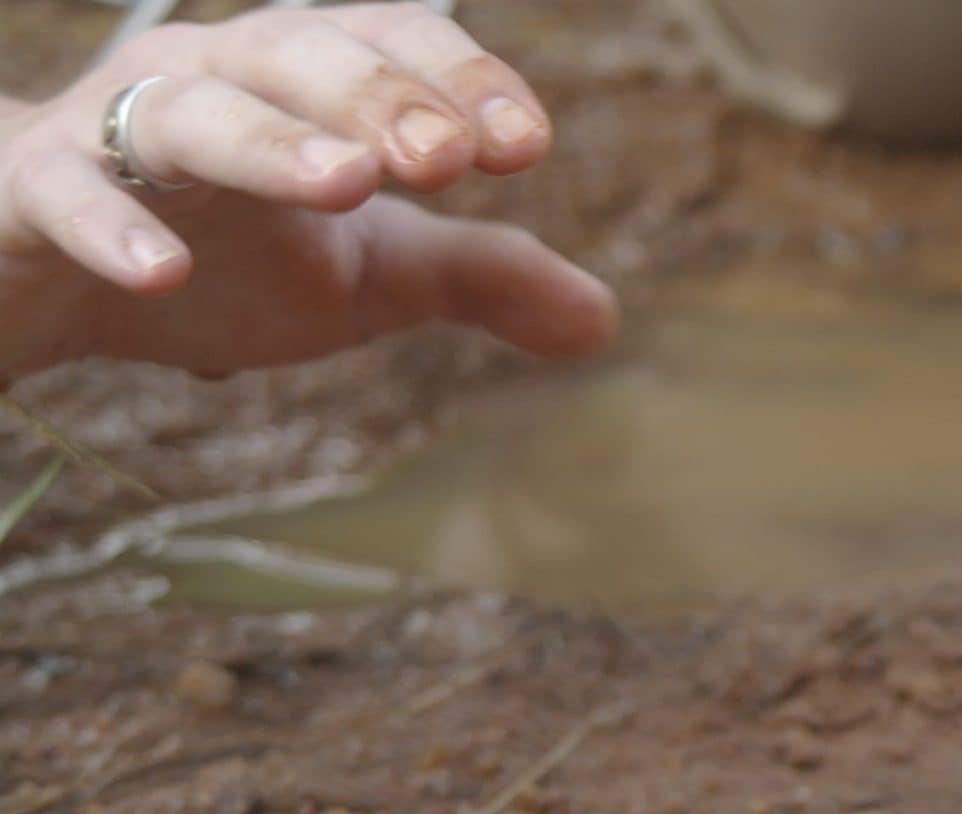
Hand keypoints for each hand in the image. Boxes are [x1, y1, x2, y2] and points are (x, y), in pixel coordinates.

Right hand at [0, 3, 616, 378]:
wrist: (57, 283)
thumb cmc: (226, 254)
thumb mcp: (368, 274)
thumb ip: (478, 279)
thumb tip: (604, 318)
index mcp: (301, 82)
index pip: (392, 46)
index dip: (460, 81)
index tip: (528, 143)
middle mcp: (212, 76)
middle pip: (299, 54)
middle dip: (379, 97)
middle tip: (448, 159)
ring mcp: (116, 129)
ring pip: (194, 110)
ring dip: (272, 141)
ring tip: (347, 182)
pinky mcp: (37, 193)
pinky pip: (69, 195)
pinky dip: (114, 227)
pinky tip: (165, 271)